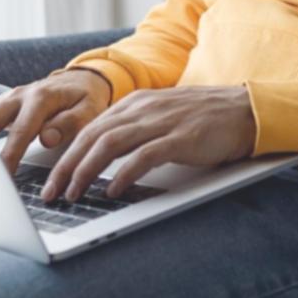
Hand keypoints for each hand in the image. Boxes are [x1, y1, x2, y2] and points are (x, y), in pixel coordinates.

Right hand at [0, 69, 112, 177]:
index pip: (21, 132)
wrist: (81, 79)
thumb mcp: (89, 110)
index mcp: (40, 99)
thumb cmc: (86, 98)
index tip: (1, 175)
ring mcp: (6, 100)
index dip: (9, 156)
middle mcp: (18, 97)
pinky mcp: (1, 105)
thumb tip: (47, 138)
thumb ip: (69, 124)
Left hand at [40, 86, 256, 202]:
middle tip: (51, 193)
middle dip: (66, 166)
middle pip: (91, 136)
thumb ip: (132, 131)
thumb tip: (99, 158)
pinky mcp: (181, 138)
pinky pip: (144, 156)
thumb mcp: (160, 118)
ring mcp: (161, 121)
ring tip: (75, 194)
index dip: (65, 155)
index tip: (51, 180)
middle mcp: (142, 108)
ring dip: (86, 171)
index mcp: (134, 103)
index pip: (89, 129)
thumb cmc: (203, 120)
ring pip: (110, 144)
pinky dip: (124, 174)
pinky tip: (113, 191)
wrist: (246, 110)